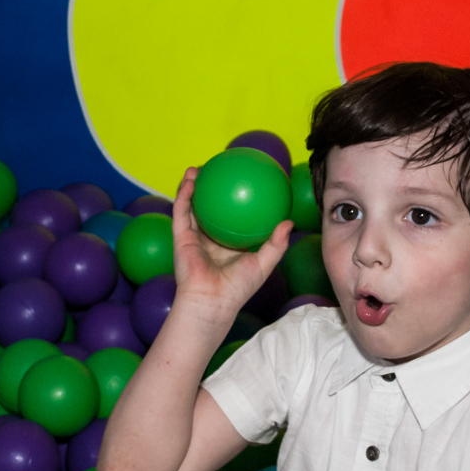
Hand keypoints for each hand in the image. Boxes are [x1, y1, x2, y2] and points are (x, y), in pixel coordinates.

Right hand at [171, 167, 292, 324]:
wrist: (212, 301)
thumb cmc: (238, 288)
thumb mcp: (263, 263)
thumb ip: (276, 244)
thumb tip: (288, 222)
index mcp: (227, 245)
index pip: (231, 219)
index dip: (234, 202)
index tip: (242, 184)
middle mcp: (209, 239)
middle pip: (208, 210)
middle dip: (210, 190)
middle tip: (218, 171)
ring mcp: (193, 238)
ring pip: (190, 207)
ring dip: (190, 186)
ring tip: (196, 169)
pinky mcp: (180, 238)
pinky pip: (181, 212)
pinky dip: (183, 195)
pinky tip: (190, 180)